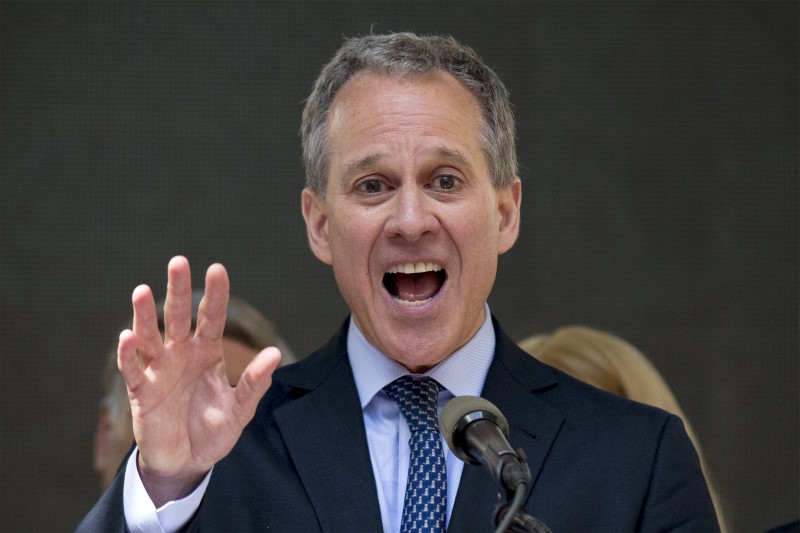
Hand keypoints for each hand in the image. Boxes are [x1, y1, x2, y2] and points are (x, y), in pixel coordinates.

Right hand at [117, 256, 279, 505]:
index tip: (217, 268)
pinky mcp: (142, 392)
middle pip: (178, 317)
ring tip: (142, 291)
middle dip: (178, 290)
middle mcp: (181, 354)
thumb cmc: (213, 431)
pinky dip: (129, 355)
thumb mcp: (240, 409)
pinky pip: (134, 370)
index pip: (211, 318)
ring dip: (144, 315)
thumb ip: (254, 383)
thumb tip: (275, 354)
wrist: (188, 463)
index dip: (215, 295)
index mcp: (207, 353)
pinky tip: (127, 337)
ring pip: (150, 337)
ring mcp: (160, 371)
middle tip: (178, 262)